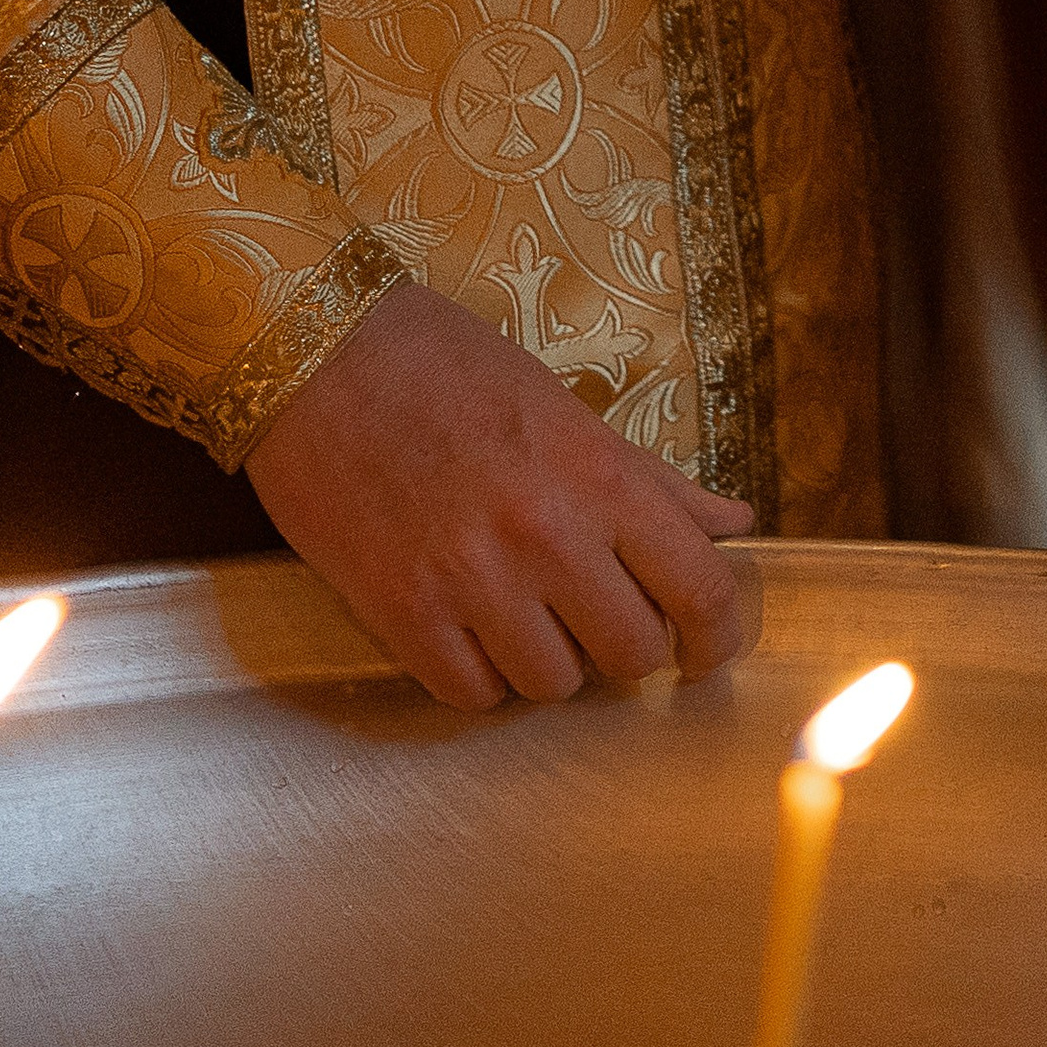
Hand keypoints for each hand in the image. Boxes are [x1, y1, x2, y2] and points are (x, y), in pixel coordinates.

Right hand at [248, 281, 753, 712]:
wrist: (315, 353)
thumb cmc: (445, 365)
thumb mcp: (565, 407)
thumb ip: (650, 479)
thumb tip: (731, 523)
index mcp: (598, 477)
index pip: (700, 589)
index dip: (715, 636)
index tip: (704, 649)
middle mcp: (545, 536)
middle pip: (631, 654)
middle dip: (627, 646)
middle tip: (598, 617)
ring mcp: (470, 581)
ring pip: (553, 685)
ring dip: (549, 661)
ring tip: (523, 613)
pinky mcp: (400, 613)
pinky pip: (470, 694)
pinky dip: (478, 675)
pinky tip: (467, 628)